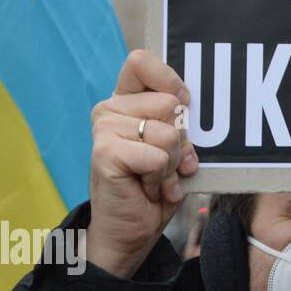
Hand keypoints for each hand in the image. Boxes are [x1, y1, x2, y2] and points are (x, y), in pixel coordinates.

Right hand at [86, 50, 199, 278]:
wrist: (131, 229)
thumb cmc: (157, 183)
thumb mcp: (175, 145)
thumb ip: (178, 118)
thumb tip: (186, 99)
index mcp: (126, 100)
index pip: (141, 61)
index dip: (169, 79)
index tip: (181, 104)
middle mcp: (110, 109)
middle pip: (171, 103)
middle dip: (181, 140)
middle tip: (165, 162)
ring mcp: (104, 129)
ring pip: (168, 133)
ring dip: (172, 163)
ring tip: (155, 177)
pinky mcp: (104, 153)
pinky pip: (158, 157)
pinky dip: (162, 178)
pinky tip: (147, 188)